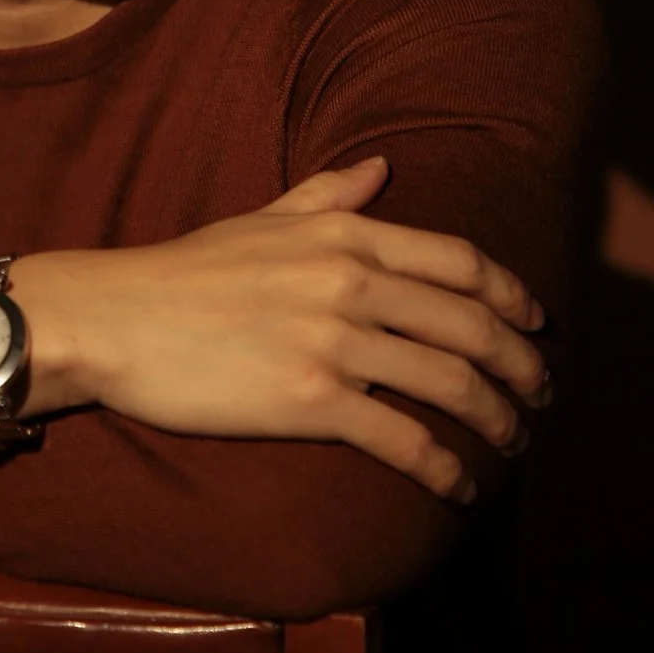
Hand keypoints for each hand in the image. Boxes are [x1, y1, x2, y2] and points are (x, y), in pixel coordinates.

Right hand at [12, 158, 549, 503]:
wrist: (113, 318)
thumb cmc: (184, 272)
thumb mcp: (262, 219)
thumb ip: (328, 195)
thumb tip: (382, 167)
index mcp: (343, 233)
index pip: (460, 260)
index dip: (512, 296)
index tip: (535, 325)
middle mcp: (350, 281)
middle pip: (470, 325)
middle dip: (521, 367)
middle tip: (540, 395)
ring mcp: (332, 340)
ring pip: (449, 383)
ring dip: (497, 420)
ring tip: (514, 444)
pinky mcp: (309, 399)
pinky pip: (400, 437)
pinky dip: (444, 467)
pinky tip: (460, 485)